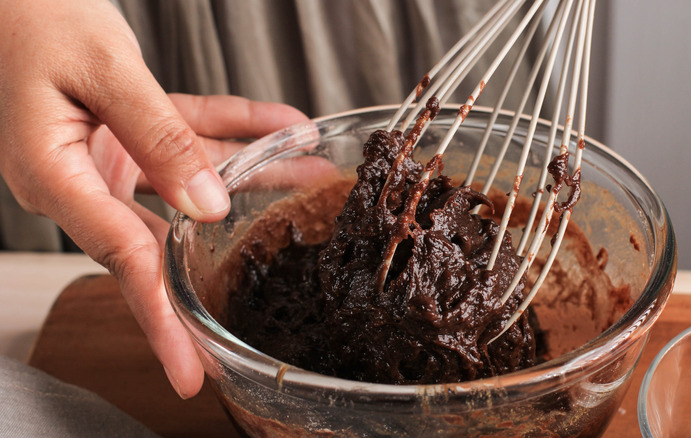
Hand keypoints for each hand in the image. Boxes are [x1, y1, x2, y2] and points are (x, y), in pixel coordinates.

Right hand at [0, 0, 307, 397]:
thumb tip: (207, 205)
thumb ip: (159, 139)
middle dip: (216, 270)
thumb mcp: (104, 72)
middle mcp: (80, 176)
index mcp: (57, 177)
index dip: (164, 321)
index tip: (191, 372)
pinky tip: (283, 127)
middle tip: (259, 309)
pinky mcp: (125, 129)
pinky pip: (189, 136)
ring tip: (311, 179)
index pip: (125, 263)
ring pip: (191, 183)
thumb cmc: (30, 15)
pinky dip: (235, 131)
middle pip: (160, 243)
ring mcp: (105, 154)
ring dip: (254, 178)